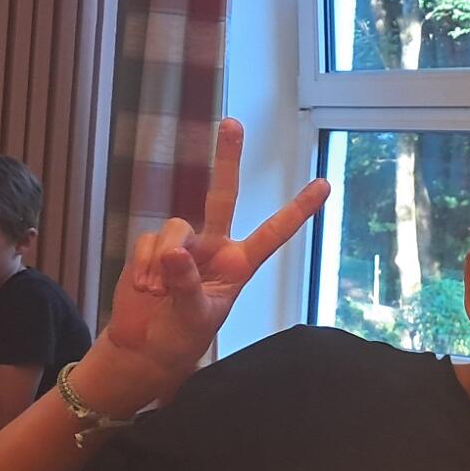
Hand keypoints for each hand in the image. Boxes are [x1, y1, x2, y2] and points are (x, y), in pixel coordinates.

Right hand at [98, 119, 329, 402]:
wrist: (145, 347)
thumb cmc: (181, 337)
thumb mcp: (194, 317)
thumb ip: (186, 285)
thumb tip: (174, 255)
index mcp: (239, 264)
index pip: (274, 232)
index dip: (299, 209)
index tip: (325, 183)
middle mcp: (214, 247)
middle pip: (222, 196)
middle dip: (227, 158)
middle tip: (234, 123)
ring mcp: (184, 244)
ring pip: (175, 228)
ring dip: (163, 259)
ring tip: (158, 291)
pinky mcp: (152, 246)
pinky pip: (147, 241)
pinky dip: (143, 265)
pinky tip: (145, 287)